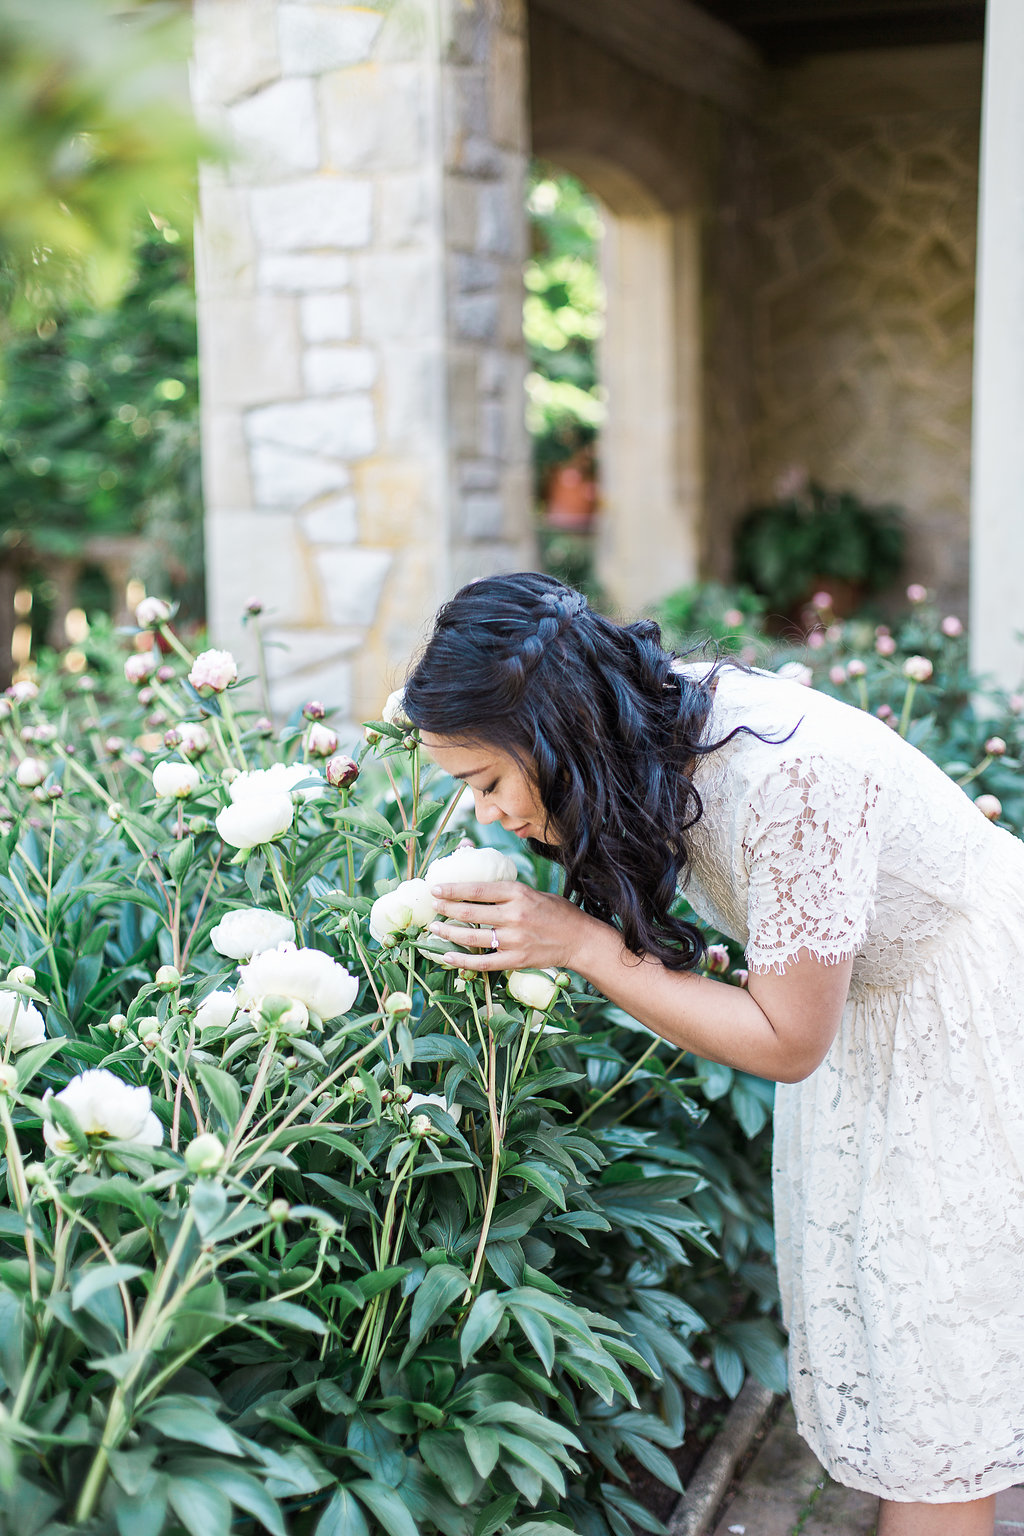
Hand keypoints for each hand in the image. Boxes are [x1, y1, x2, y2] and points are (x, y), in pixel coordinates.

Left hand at [428, 880, 588, 971]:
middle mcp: (515, 915)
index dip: (453, 890)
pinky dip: (463, 961)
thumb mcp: (532, 892)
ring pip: (473, 938)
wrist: (579, 939)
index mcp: (518, 893)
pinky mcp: (517, 959)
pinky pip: (484, 962)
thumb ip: (505, 892)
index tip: (436, 889)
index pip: (478, 889)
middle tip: (432, 906)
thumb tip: (474, 887)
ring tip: (434, 929)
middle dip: (446, 909)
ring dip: (449, 933)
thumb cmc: (556, 912)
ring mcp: (515, 939)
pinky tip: (448, 957)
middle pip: (471, 913)